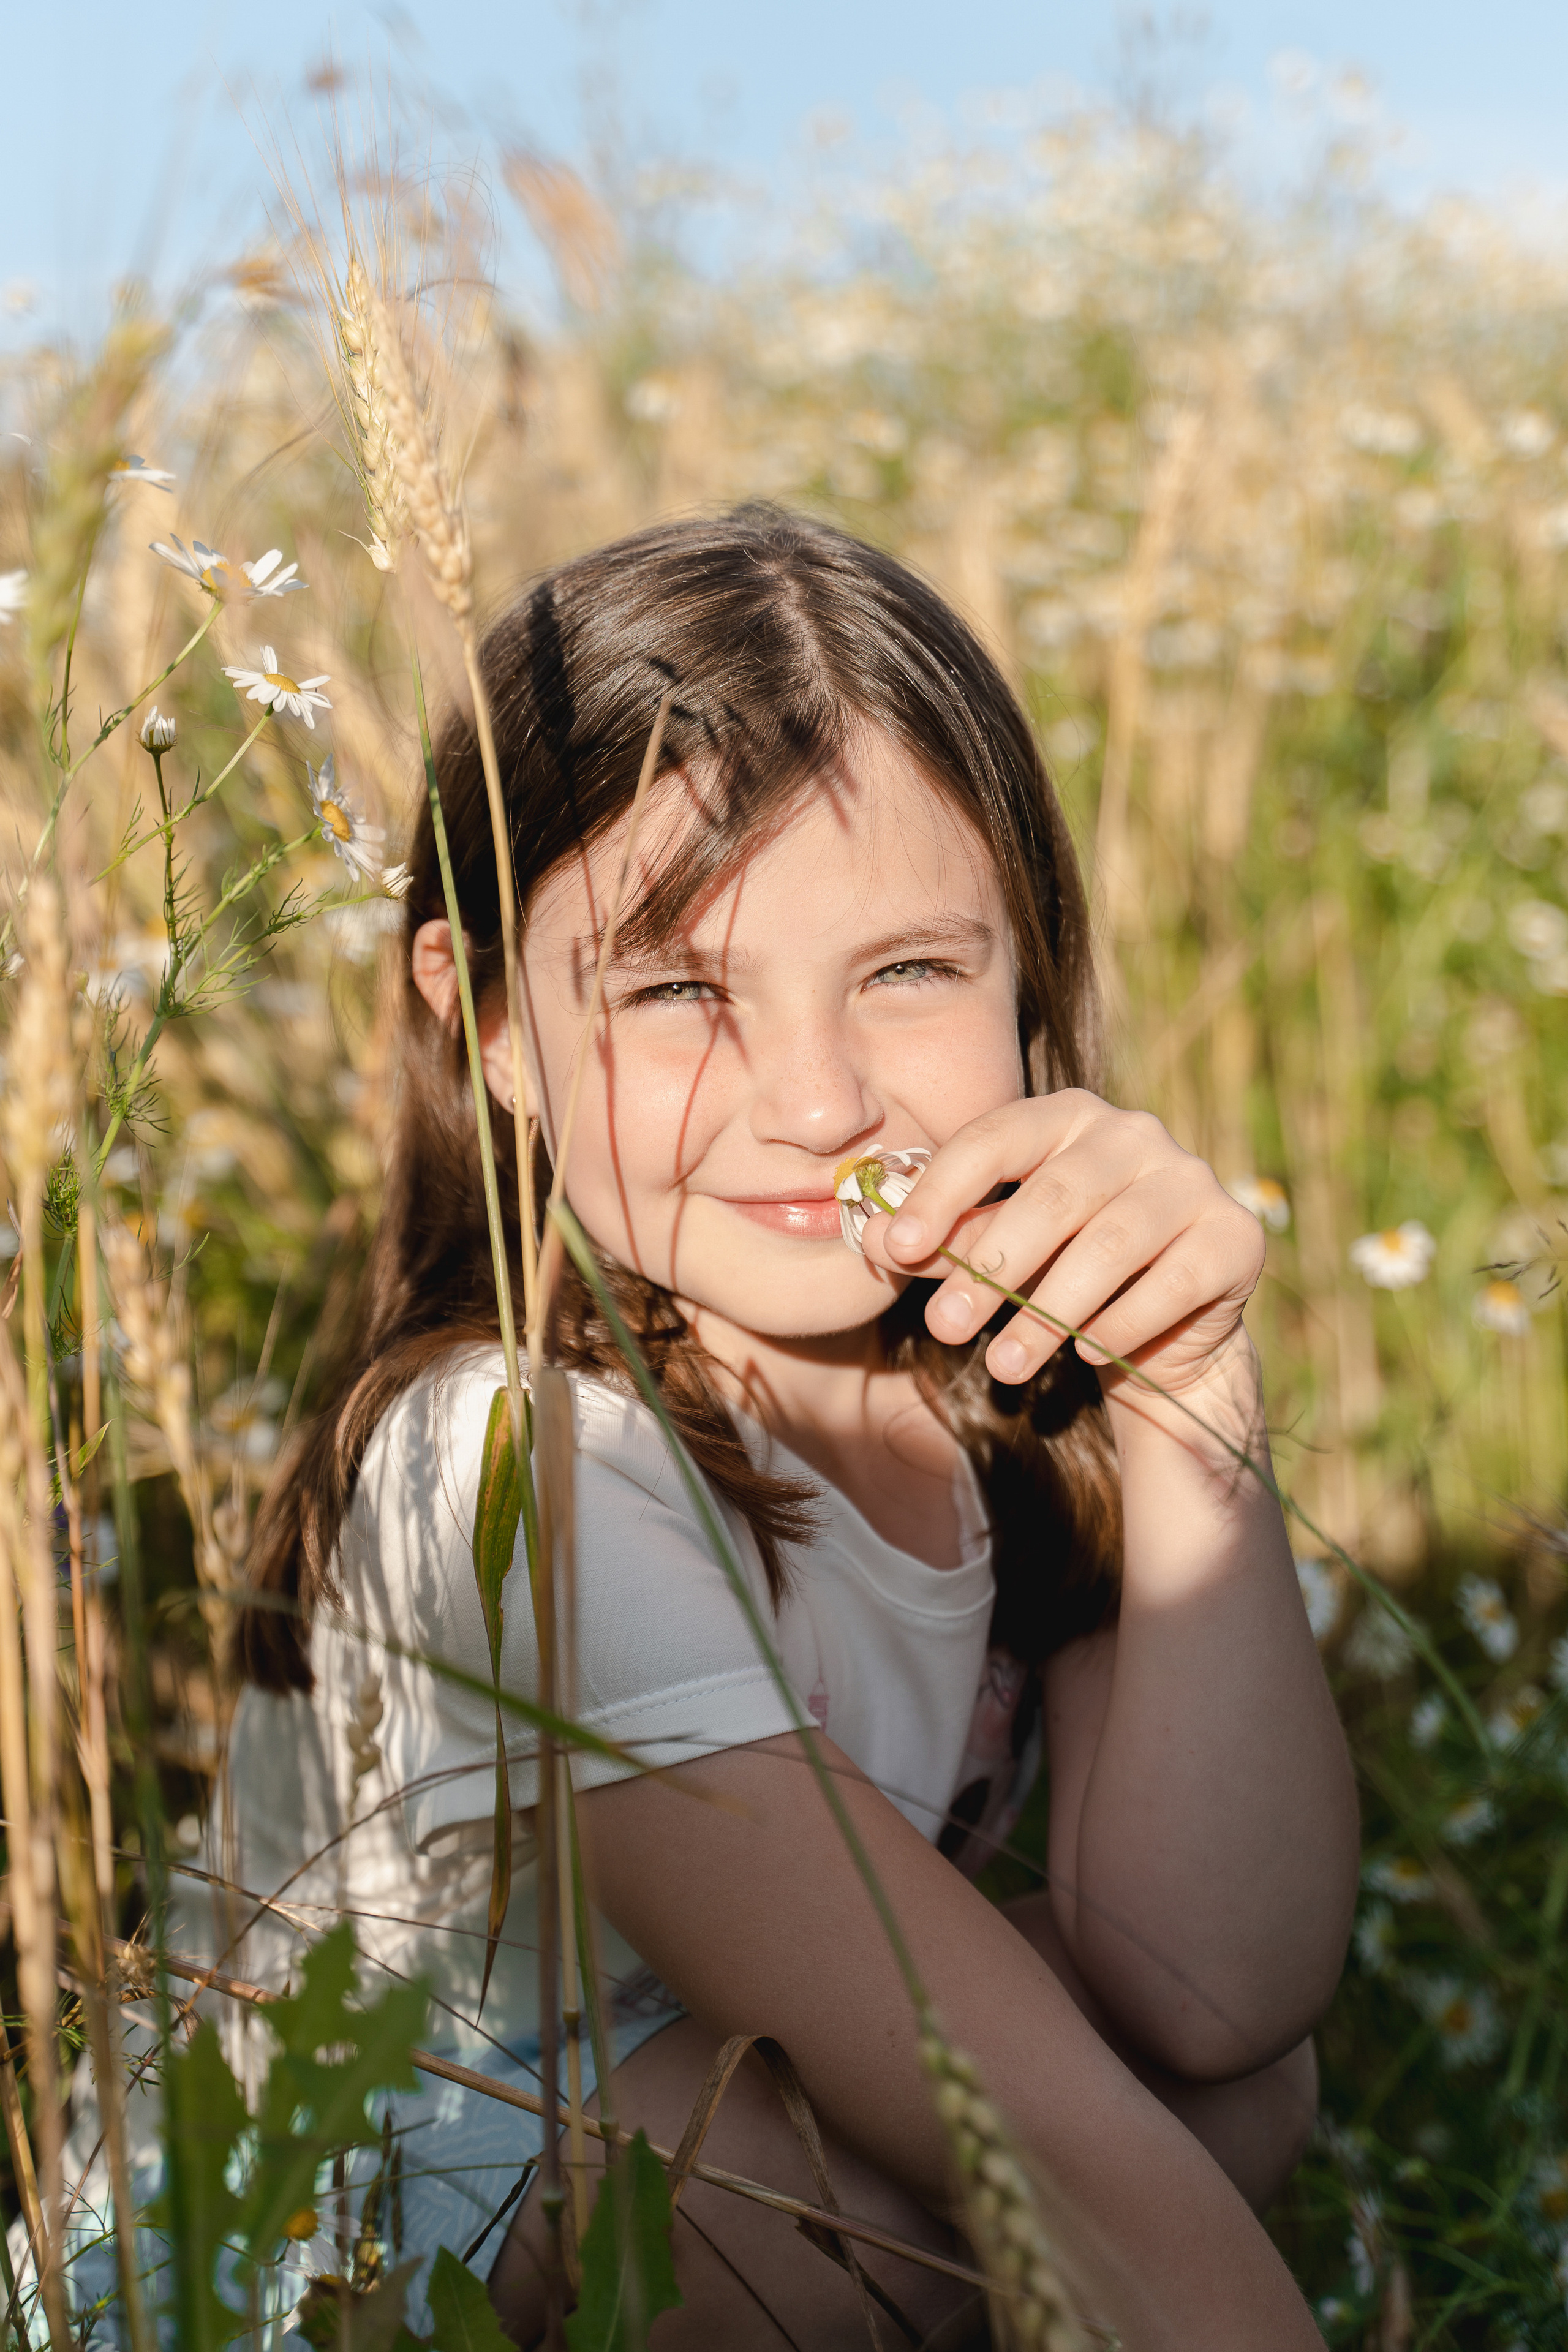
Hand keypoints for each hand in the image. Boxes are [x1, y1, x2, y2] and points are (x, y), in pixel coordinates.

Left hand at [858, 1091, 1266, 1398]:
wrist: (1159, 1329)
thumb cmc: (1059, 1274)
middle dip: (993, 1266)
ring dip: (1048, 1312)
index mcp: (1068, 1115)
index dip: (942, 1192)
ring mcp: (1191, 1181)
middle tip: (945, 1329)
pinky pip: (1169, 1284)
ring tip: (1002, 1365)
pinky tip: (1084, 1354)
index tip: (896, 1249)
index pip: (995, 1137)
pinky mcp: (1233, 1236)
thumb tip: (872, 1238)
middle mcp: (1136, 1134)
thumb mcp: (996, 1256)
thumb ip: (943, 1242)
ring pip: (1110, 1245)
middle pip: (1056, 1195)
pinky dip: (1117, 1325)